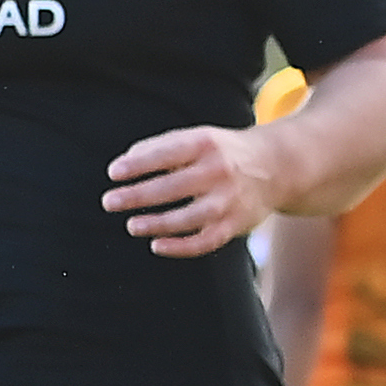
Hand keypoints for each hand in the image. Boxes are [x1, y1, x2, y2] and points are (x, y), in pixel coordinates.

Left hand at [103, 125, 282, 256]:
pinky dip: (181, 247)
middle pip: (173, 187)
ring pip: (189, 217)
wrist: (277, 166)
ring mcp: (229, 200)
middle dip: (137, 196)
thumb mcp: (195, 139)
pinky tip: (156, 246)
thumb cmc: (219, 152)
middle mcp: (219, 172)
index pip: (167, 153)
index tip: (113, 173)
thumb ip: (158, 148)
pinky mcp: (236, 224)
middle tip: (109, 202)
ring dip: (157, 224)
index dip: (138, 164)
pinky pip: (207, 241)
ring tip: (131, 225)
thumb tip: (124, 164)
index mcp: (205, 145)